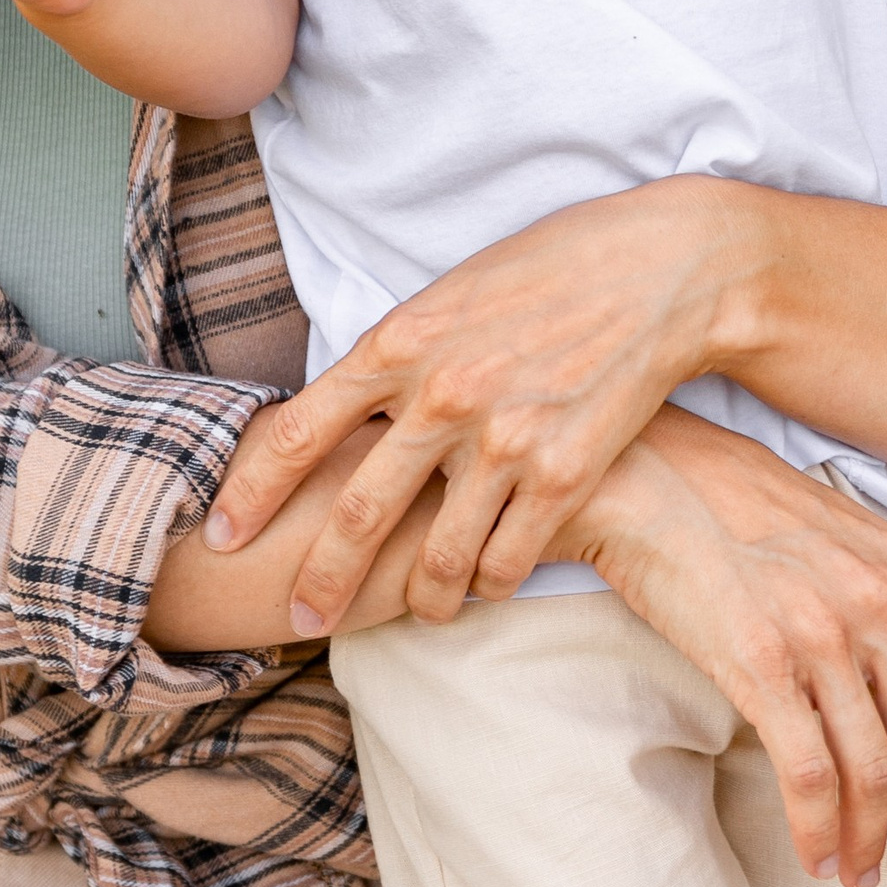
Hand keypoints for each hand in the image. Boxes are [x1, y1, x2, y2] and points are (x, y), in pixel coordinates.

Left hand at [204, 180, 750, 635]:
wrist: (664, 268)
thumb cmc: (554, 267)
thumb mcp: (453, 292)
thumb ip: (400, 353)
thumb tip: (351, 404)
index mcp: (401, 342)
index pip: (298, 432)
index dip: (252, 493)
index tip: (222, 534)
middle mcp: (441, 396)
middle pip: (355, 512)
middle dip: (318, 579)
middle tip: (297, 619)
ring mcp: (503, 439)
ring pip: (437, 554)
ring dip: (420, 597)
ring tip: (416, 614)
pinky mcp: (564, 472)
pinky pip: (509, 558)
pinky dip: (492, 584)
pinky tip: (489, 587)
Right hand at [564, 409, 886, 886]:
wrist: (646, 474)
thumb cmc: (731, 509)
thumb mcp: (839, 539)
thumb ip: (884, 603)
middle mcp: (881, 603)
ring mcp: (824, 632)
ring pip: (876, 771)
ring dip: (872, 840)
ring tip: (857, 877)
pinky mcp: (761, 661)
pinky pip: (811, 772)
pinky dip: (821, 828)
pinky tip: (815, 855)